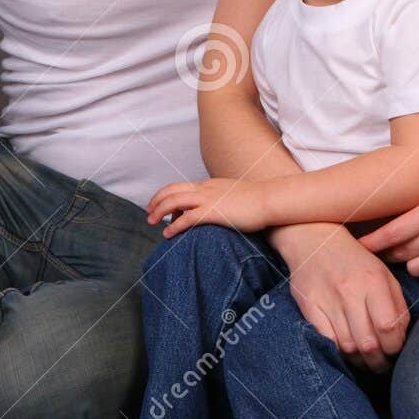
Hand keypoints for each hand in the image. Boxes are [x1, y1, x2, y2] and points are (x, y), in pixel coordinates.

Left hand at [146, 177, 266, 235]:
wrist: (270, 200)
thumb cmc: (259, 201)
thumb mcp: (237, 196)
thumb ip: (225, 200)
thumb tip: (224, 209)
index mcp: (210, 184)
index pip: (183, 187)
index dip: (168, 196)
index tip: (163, 207)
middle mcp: (205, 188)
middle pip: (172, 190)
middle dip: (157, 200)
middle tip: (149, 212)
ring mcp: (208, 199)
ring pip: (173, 201)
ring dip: (159, 211)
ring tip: (152, 222)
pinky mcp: (212, 212)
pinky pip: (185, 218)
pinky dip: (173, 226)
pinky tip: (167, 234)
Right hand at [275, 224, 409, 372]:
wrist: (314, 239)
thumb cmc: (355, 259)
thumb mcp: (383, 273)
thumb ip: (397, 304)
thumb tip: (401, 336)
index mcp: (373, 281)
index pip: (388, 327)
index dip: (395, 347)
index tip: (395, 351)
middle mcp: (350, 292)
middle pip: (368, 343)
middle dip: (379, 362)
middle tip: (382, 365)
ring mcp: (327, 300)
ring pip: (348, 347)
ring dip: (360, 362)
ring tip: (366, 361)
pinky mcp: (309, 307)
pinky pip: (326, 341)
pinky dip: (339, 353)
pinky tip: (347, 353)